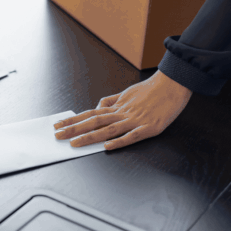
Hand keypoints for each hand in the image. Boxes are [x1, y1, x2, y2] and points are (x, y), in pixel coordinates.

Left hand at [53, 71, 192, 149]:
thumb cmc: (151, 89)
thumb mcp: (127, 92)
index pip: (90, 113)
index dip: (73, 120)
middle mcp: (122, 113)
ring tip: (74, 143)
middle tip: (57, 136)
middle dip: (74, 129)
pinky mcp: (149, 127)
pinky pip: (132, 136)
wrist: (172, 84)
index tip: (58, 125)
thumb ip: (111, 100)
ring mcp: (135, 120)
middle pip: (94, 122)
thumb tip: (97, 105)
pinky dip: (120, 141)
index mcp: (117, 106)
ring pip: (108, 129)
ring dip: (90, 137)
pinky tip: (108, 146)